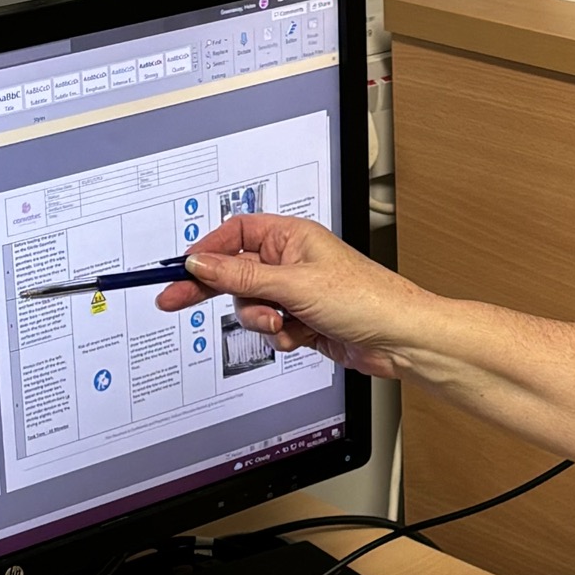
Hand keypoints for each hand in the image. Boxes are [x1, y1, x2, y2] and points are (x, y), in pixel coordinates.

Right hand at [161, 214, 431, 378]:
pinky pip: (270, 327)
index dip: (206, 252)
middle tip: (174, 299)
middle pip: (235, 272)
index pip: (234, 235)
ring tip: (282, 322)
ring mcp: (296, 292)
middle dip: (217, 290)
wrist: (399, 338)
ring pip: (251, 305)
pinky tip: (300, 334)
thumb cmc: (366, 298)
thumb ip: (242, 276)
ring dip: (261, 318)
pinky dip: (279, 335)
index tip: (182, 269)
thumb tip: (202, 264)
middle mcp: (292, 261)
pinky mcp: (302, 319)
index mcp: (291, 236)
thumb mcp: (293, 285)